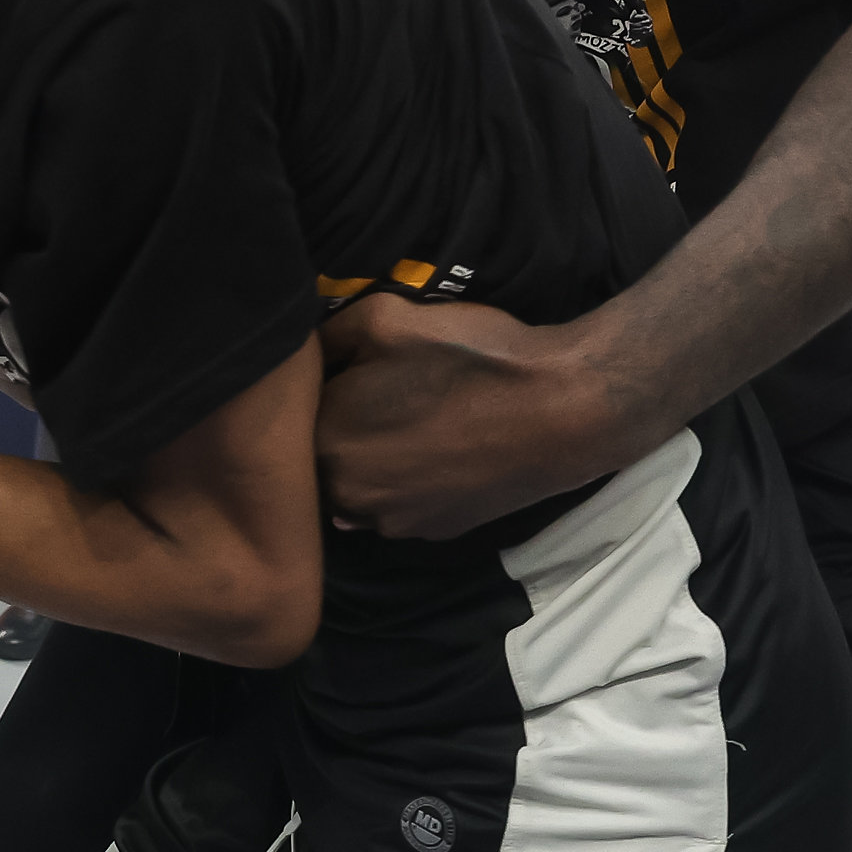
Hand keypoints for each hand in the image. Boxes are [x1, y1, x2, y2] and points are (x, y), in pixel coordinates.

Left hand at [314, 291, 636, 539]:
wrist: (563, 409)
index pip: (288, 420)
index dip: (311, 394)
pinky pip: (396, 505)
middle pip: (317, 458)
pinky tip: (434, 448)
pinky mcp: (432, 534)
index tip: (338, 373)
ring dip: (367, 459)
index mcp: (324, 443)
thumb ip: (322, 337)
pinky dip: (404, 481)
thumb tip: (296, 352)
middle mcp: (345, 496)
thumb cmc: (470, 357)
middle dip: (333, 428)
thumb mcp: (381, 318)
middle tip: (371, 393)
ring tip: (406, 421)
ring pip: (355, 486)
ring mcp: (390, 523)